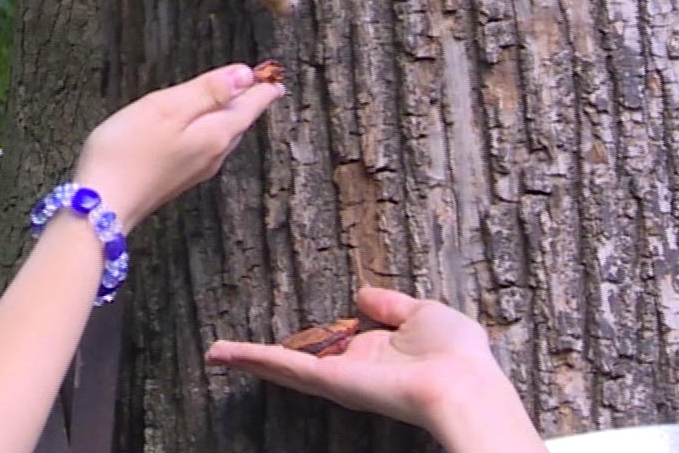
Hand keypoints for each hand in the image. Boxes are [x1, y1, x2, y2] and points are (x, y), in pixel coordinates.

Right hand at [73, 63, 284, 226]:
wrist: (103, 206)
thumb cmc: (128, 151)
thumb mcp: (167, 108)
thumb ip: (208, 91)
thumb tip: (246, 75)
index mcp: (215, 134)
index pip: (249, 106)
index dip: (262, 88)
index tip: (275, 77)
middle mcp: (212, 155)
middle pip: (238, 123)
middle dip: (249, 102)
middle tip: (261, 85)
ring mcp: (195, 171)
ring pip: (223, 137)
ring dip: (231, 117)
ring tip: (235, 102)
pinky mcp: (177, 179)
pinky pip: (206, 149)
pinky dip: (211, 131)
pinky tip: (200, 128)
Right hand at [205, 288, 544, 450]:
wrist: (462, 384)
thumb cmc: (456, 353)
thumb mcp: (424, 314)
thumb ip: (392, 305)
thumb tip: (363, 295)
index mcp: (377, 353)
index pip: (335, 346)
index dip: (314, 340)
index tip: (299, 334)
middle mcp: (352, 369)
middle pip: (300, 362)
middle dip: (267, 359)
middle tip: (234, 352)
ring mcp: (337, 378)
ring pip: (285, 368)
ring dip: (249, 360)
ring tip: (217, 355)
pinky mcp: (328, 381)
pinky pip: (287, 367)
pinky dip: (254, 359)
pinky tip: (226, 354)